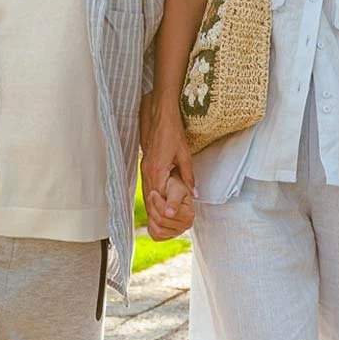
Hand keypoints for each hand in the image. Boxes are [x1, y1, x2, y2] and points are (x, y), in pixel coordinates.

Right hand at [142, 118, 196, 237]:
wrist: (159, 116)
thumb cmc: (172, 132)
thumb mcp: (184, 154)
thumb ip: (188, 176)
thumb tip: (194, 193)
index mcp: (156, 169)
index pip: (160, 197)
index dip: (166, 209)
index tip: (173, 218)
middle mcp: (147, 171)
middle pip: (151, 199)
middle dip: (159, 211)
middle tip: (169, 223)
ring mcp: (144, 169)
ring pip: (148, 194)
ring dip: (155, 206)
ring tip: (163, 219)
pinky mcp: (144, 166)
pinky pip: (147, 186)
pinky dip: (153, 196)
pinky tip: (158, 203)